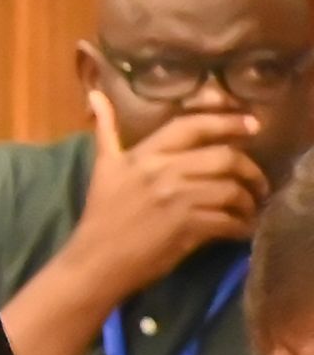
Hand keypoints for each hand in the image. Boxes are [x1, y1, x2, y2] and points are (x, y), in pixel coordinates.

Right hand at [68, 101, 272, 298]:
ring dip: (249, 202)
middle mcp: (163, 171)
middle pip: (224, 157)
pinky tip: (241, 229)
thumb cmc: (102, 212)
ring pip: (232, 190)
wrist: (98, 258)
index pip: (191, 126)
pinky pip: (229, 220)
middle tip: (258, 182)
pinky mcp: (189, 227)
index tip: (252, 125)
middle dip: (250, 169)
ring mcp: (178, 200)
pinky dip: (242, 226)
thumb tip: (95, 95)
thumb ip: (105, 129)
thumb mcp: (103, 166)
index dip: (226, 122)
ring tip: (249, 209)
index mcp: (145, 154)